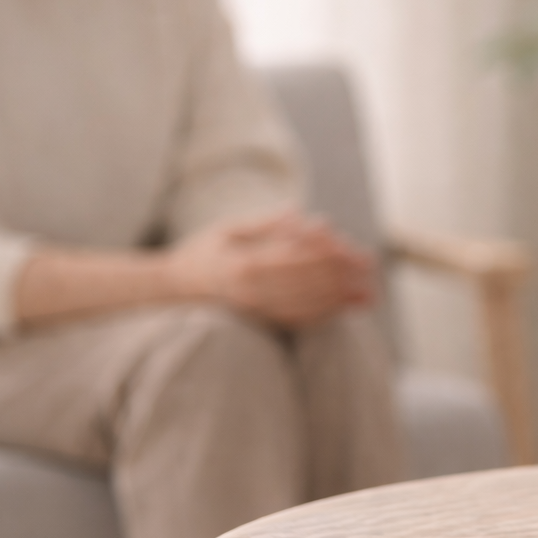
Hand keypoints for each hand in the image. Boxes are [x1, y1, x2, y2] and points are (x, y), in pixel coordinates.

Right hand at [167, 211, 375, 327]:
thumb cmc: (200, 252)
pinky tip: (341, 312)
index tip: (355, 250)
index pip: (298, 257)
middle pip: (307, 283)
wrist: (168, 289)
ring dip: (339, 301)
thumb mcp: (228, 229)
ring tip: (367, 296)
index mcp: (244, 262)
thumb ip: (265, 225)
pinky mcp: (256, 324)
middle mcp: (250, 291)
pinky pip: (294, 323)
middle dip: (342, 276)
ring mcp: (253, 310)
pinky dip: (321, 317)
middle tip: (369, 269)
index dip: (330, 254)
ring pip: (305, 306)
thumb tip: (298, 214)